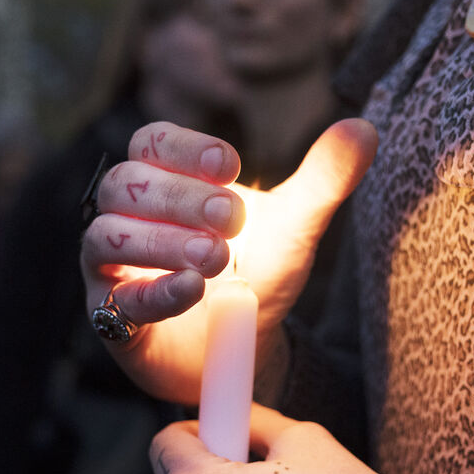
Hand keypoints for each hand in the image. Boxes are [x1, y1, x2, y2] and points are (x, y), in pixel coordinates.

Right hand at [80, 119, 377, 404]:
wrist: (246, 343)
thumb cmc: (258, 272)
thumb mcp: (296, 226)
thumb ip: (324, 179)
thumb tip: (365, 129)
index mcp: (164, 180)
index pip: (150, 141)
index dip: (182, 147)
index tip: (229, 164)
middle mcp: (126, 217)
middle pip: (125, 185)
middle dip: (180, 198)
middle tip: (232, 218)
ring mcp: (112, 268)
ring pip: (107, 237)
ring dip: (162, 242)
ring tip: (214, 257)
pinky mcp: (113, 318)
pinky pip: (116, 300)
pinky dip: (154, 291)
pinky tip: (191, 288)